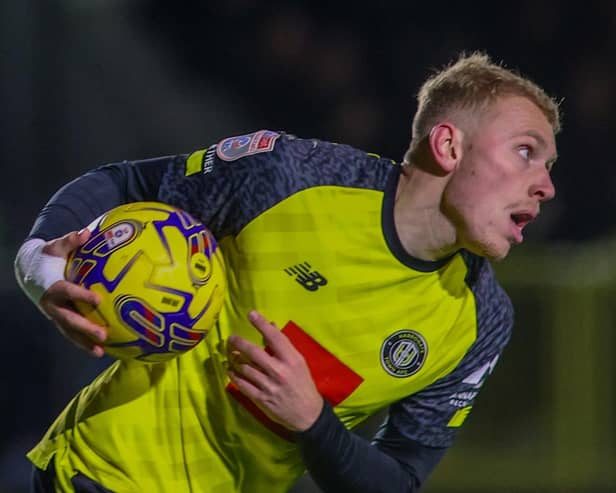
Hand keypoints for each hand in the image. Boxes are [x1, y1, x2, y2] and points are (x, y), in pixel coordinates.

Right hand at [40, 230, 106, 356]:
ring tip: (101, 352)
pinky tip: (101, 351)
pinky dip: (83, 343)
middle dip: (85, 328)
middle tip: (103, 334)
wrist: (29, 271)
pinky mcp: (59, 320)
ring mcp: (54, 314)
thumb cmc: (48, 257)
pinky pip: (71, 334)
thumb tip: (86, 232)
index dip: (81, 296)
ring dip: (84, 342)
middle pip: (68, 319)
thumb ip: (70, 240)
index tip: (98, 299)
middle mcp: (52, 304)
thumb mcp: (56, 247)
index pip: (67, 292)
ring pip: (69, 331)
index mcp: (51, 286)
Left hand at [227, 310, 323, 431]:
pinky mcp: (260, 398)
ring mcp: (268, 385)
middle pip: (254, 352)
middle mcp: (279, 371)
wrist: (307, 414)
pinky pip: (242, 384)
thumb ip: (284, 346)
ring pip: (245, 368)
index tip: (251, 314)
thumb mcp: (299, 363)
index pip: (275, 337)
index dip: (261, 324)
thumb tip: (271, 326)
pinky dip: (233, 375)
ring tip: (230, 354)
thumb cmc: (303, 384)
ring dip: (234, 359)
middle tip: (231, 338)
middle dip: (239, 343)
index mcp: (291, 360)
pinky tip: (230, 370)